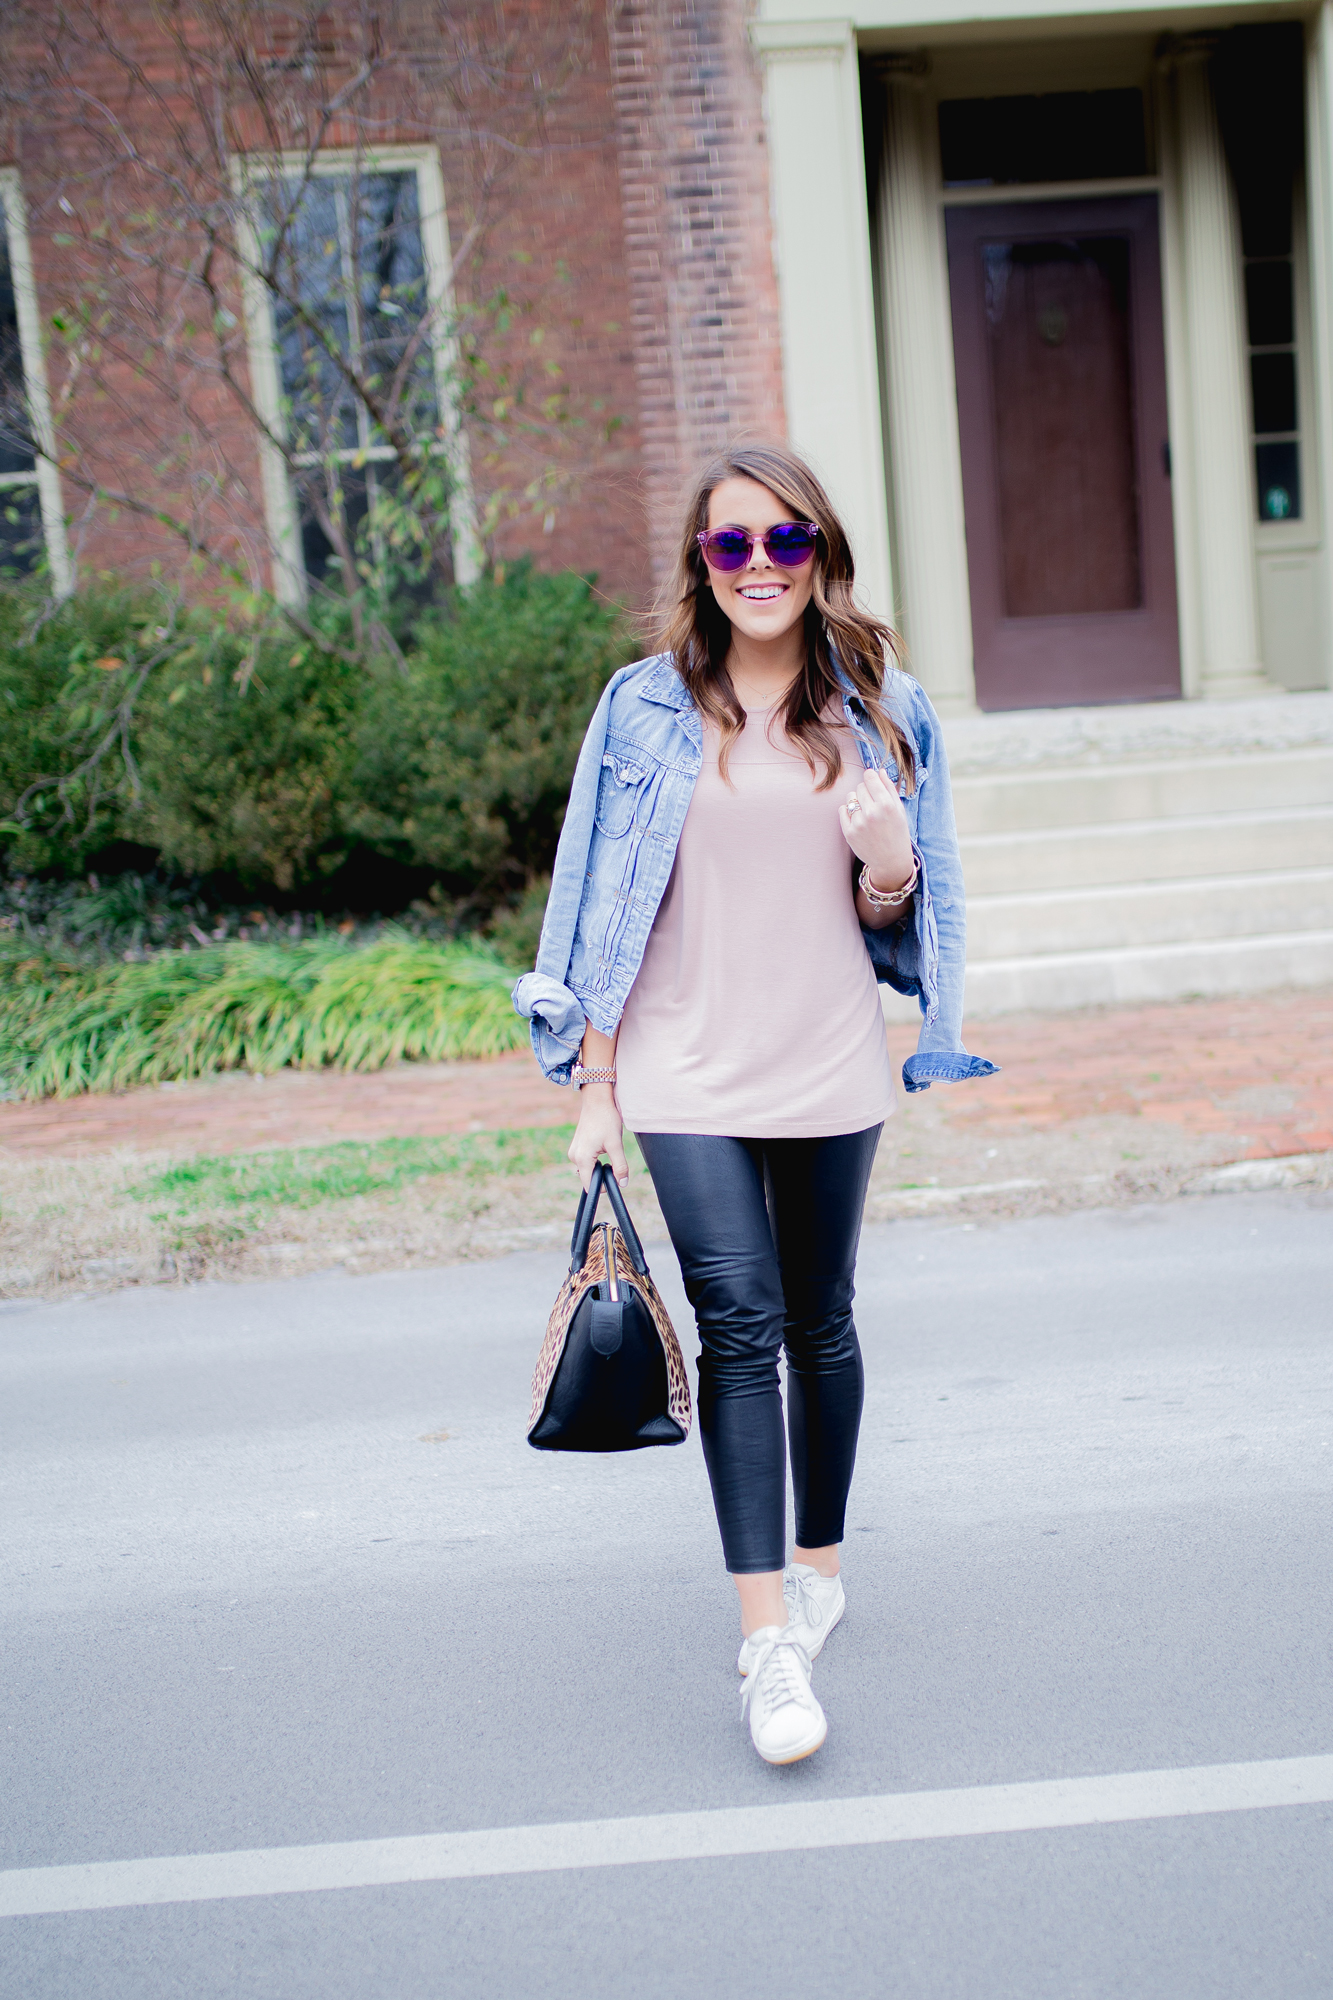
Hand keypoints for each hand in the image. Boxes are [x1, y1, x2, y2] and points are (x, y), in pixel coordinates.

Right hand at [567, 1083, 628, 1190]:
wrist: (597, 1101)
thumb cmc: (606, 1120)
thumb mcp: (616, 1144)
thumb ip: (620, 1166)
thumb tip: (622, 1183)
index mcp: (582, 1158)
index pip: (589, 1185)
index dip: (603, 1186)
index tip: (614, 1176)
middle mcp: (574, 1157)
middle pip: (588, 1178)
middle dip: (602, 1174)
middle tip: (613, 1158)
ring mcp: (574, 1151)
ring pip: (588, 1169)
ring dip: (599, 1166)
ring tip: (607, 1149)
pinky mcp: (576, 1147)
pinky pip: (586, 1161)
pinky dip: (595, 1160)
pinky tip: (602, 1146)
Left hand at [837, 765, 913, 890]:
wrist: (891, 861)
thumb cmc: (898, 833)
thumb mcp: (899, 810)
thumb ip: (889, 788)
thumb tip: (879, 771)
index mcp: (887, 805)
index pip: (870, 777)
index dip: (870, 777)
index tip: (871, 780)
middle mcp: (872, 813)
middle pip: (860, 787)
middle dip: (866, 791)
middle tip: (873, 803)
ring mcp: (859, 823)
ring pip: (850, 797)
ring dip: (857, 801)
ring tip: (866, 813)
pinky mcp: (849, 833)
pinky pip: (842, 810)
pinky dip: (848, 812)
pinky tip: (859, 820)